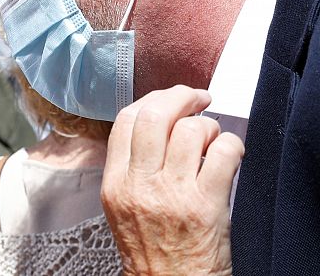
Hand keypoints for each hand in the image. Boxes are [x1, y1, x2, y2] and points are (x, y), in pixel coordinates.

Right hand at [101, 86, 244, 274]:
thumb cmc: (150, 250)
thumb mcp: (121, 205)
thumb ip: (130, 166)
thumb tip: (155, 124)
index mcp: (115, 183)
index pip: (126, 120)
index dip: (152, 99)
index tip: (169, 98)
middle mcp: (140, 185)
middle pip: (154, 116)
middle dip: (180, 97)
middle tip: (196, 98)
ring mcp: (173, 194)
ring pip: (191, 130)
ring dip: (208, 126)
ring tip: (212, 139)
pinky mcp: (206, 206)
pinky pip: (223, 154)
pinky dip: (232, 144)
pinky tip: (230, 153)